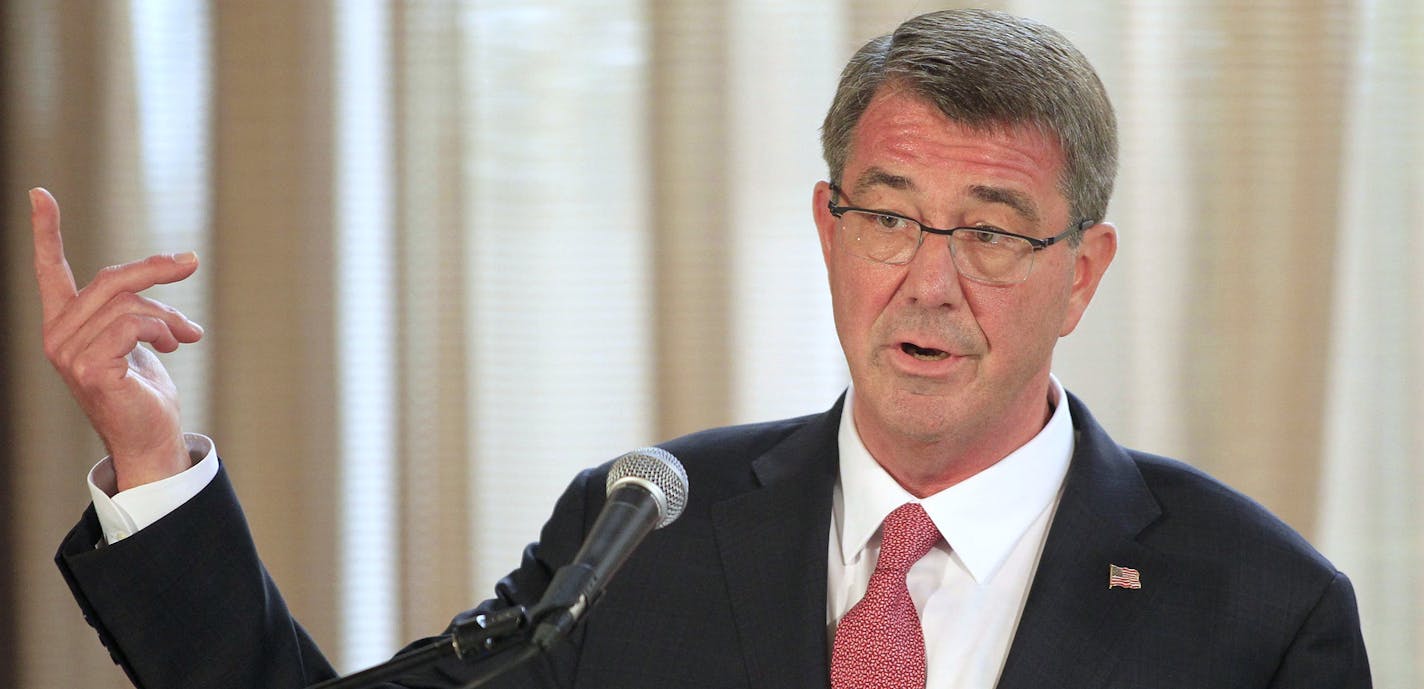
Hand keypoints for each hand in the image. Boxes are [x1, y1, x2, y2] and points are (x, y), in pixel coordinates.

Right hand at [31, 188, 204, 490]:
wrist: (152, 439)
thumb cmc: (145, 391)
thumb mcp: (142, 337)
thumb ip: (140, 306)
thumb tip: (177, 263)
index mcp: (66, 324)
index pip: (49, 272)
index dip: (45, 232)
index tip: (39, 194)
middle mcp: (58, 335)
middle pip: (110, 280)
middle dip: (156, 270)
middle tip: (191, 263)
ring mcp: (69, 354)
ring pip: (129, 303)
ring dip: (168, 315)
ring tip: (185, 336)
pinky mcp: (90, 368)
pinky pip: (133, 325)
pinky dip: (162, 330)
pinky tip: (174, 347)